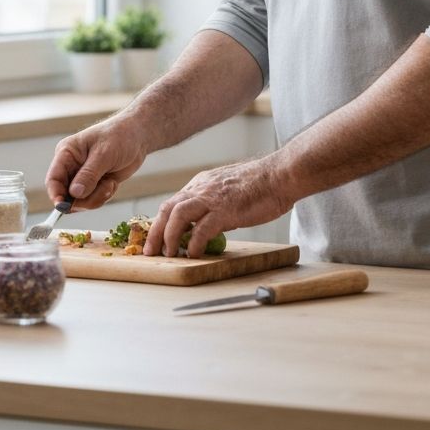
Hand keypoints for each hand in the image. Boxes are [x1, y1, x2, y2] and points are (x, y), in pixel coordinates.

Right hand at [44, 116, 147, 210]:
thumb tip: (74, 194)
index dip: (56, 195)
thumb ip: (88, 175)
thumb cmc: (119, 136)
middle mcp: (71, 167)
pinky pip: (94, 200)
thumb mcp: (103, 154)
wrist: (138, 137)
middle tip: (103, 190)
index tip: (64, 207)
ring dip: (97, 197)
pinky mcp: (94, 185)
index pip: (53, 179)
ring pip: (81, 201)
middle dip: (84, 199)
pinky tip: (113, 182)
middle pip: (66, 195)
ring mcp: (83, 178)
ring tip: (110, 183)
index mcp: (67, 154)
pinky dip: (104, 195)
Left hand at [144, 154, 291, 257]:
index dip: (160, 222)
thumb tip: (204, 224)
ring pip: (177, 215)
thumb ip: (213, 204)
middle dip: (155, 231)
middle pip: (167, 208)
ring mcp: (212, 198)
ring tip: (167, 254)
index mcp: (201, 184)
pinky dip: (194, 242)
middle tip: (150, 251)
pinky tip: (193, 254)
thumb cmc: (260, 185)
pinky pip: (202, 227)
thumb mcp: (228, 191)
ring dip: (168, 236)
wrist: (279, 175)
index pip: (172, 203)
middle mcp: (201, 188)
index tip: (155, 238)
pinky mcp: (226, 210)